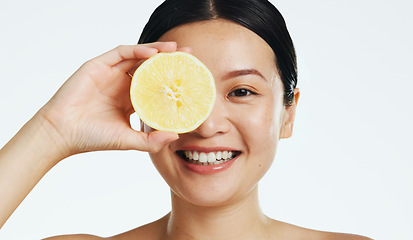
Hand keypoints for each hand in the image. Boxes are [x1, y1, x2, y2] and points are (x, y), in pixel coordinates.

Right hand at [38, 42, 179, 158]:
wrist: (63, 133)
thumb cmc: (93, 138)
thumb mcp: (128, 140)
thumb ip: (151, 141)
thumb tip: (176, 136)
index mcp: (131, 100)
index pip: (156, 86)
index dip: (173, 81)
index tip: (191, 79)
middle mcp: (123, 85)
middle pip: (151, 68)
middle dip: (170, 61)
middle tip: (189, 57)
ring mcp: (111, 74)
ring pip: (139, 57)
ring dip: (158, 51)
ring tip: (176, 50)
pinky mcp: (99, 65)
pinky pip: (122, 53)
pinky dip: (138, 50)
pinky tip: (153, 52)